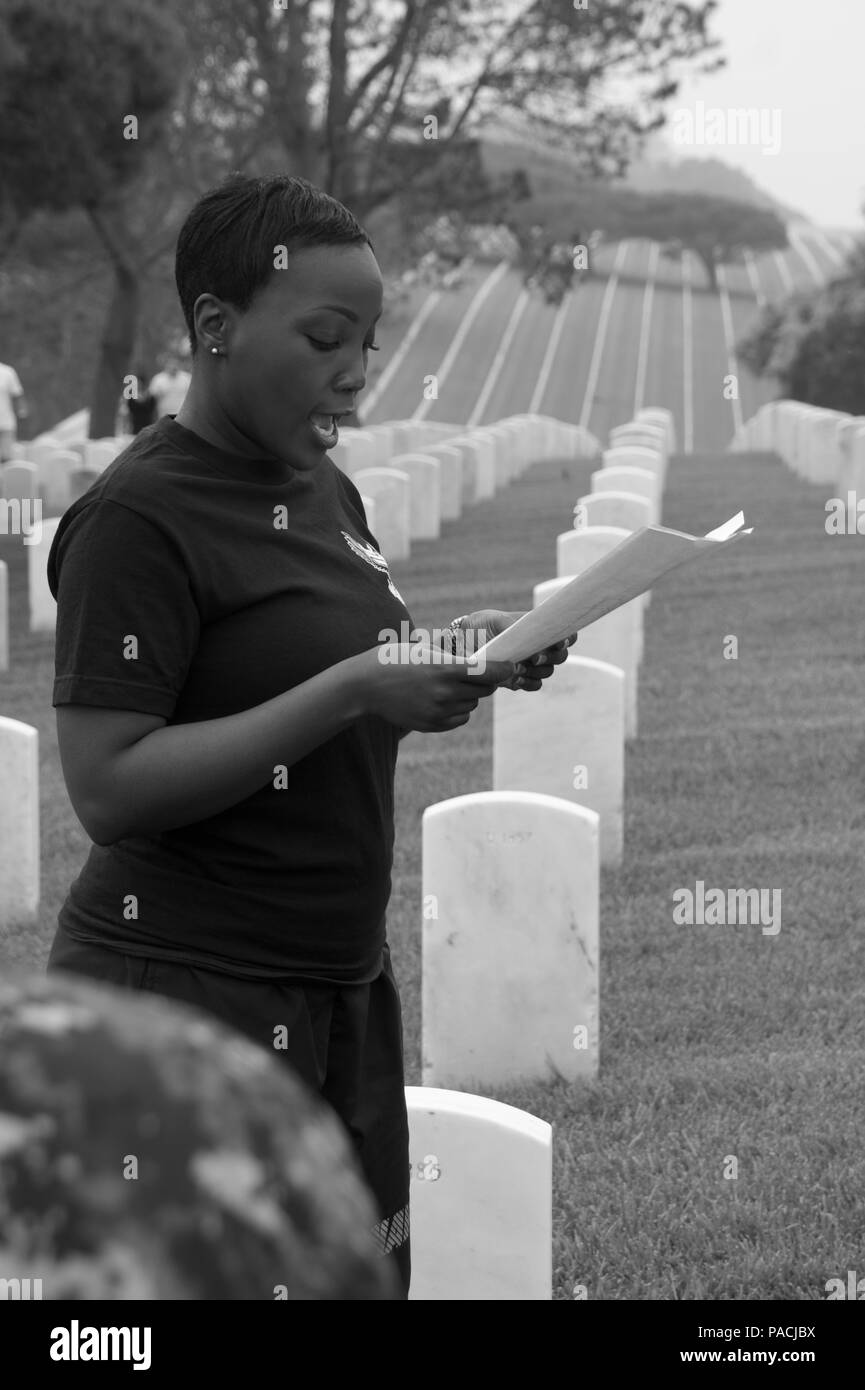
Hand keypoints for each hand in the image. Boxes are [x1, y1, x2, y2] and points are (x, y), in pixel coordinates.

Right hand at [349, 642, 517, 733]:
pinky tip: (442, 700)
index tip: (512, 666)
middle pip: (484, 690)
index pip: (488, 672)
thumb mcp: (423, 648)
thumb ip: (453, 654)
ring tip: (450, 686)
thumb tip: (483, 654)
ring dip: (469, 696)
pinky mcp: (432, 725)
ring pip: (472, 705)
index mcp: (444, 668)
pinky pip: (460, 719)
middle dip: (484, 682)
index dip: (503, 669)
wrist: (365, 685)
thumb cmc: (394, 659)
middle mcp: (444, 692)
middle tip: (476, 674)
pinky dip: (458, 711)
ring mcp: (438, 711)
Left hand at [455, 610, 576, 690]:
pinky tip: (516, 678)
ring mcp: (531, 664)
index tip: (559, 641)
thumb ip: (511, 625)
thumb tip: (524, 634)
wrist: (462, 644)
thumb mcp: (494, 620)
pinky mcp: (521, 679)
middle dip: (552, 657)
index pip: (565, 633)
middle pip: (560, 656)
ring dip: (537, 671)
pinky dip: (529, 682)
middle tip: (534, 657)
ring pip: (547, 671)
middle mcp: (538, 647)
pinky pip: (535, 685)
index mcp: (538, 629)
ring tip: (518, 668)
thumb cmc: (481, 626)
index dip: (568, 638)